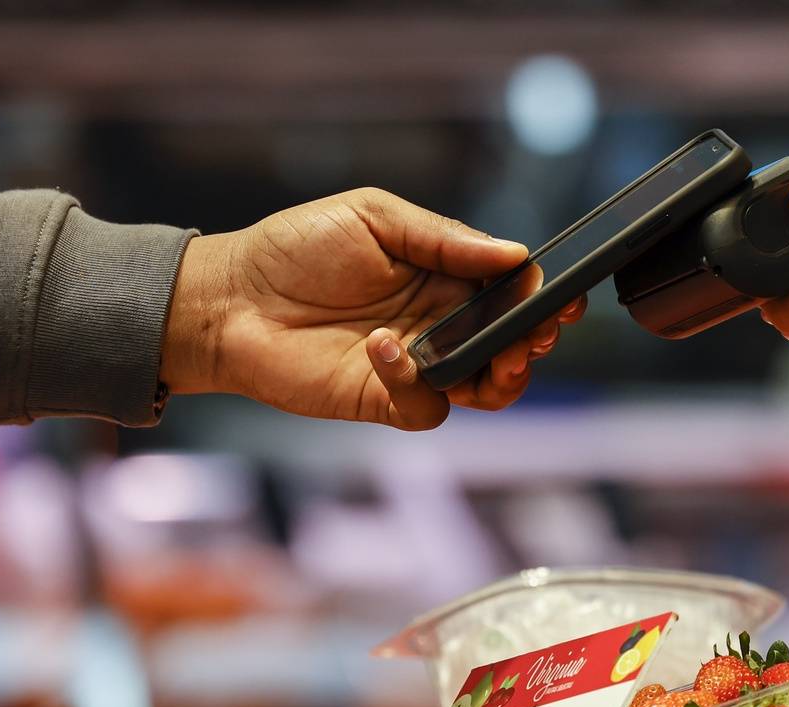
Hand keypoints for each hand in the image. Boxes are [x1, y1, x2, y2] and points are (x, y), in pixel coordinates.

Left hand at [160, 187, 583, 430]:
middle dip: (532, 340)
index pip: (509, 291)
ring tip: (495, 355)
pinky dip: (416, 382)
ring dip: (501, 375)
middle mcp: (438, 324)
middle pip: (510, 345)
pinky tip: (382, 346)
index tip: (560, 298)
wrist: (228, 299)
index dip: (540, 297)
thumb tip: (513, 254)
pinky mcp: (384, 400)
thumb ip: (444, 238)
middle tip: (532, 332)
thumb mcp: (374, 217)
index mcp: (442, 276)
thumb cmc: (294, 248)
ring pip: (487, 388)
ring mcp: (415, 366)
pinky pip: (428, 408)